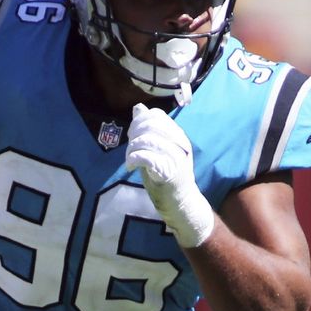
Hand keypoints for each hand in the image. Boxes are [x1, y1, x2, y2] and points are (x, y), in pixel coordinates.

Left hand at [125, 103, 213, 247]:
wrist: (180, 202)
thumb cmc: (166, 176)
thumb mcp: (157, 149)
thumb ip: (148, 130)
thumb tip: (138, 108)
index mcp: (178, 135)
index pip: (156, 115)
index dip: (139, 122)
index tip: (133, 136)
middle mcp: (179, 143)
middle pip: (151, 125)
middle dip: (134, 134)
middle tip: (130, 148)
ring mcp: (176, 157)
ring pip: (147, 140)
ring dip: (132, 149)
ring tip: (130, 160)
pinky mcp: (169, 172)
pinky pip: (147, 157)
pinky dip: (134, 159)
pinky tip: (131, 166)